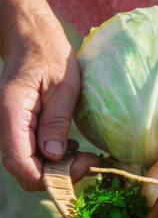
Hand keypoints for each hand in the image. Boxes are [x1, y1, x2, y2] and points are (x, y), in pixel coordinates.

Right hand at [0, 11, 98, 189]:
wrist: (32, 39)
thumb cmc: (50, 55)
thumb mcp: (64, 85)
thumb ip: (56, 120)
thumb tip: (55, 155)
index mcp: (12, 113)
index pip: (20, 163)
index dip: (48, 177)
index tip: (83, 167)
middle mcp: (6, 126)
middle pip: (24, 170)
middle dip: (58, 176)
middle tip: (90, 161)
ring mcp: (12, 129)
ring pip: (29, 166)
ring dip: (58, 169)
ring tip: (84, 154)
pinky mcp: (21, 130)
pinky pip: (32, 155)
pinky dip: (53, 159)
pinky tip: (72, 147)